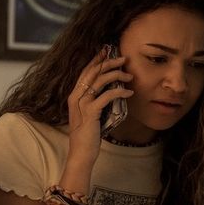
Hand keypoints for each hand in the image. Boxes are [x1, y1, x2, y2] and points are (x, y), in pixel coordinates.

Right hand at [67, 47, 132, 165]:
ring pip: (100, 80)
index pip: (85, 72)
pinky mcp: (90, 112)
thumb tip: (109, 91)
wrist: (81, 153)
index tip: (107, 51)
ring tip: (129, 76)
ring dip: (117, 75)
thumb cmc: (87, 136)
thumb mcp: (89, 115)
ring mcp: (82, 104)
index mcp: (74, 96)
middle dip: (109, 62)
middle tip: (123, 58)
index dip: (96, 60)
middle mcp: (76, 97)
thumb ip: (94, 102)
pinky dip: (119, 92)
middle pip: (93, 72)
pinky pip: (107, 96)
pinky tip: (129, 92)